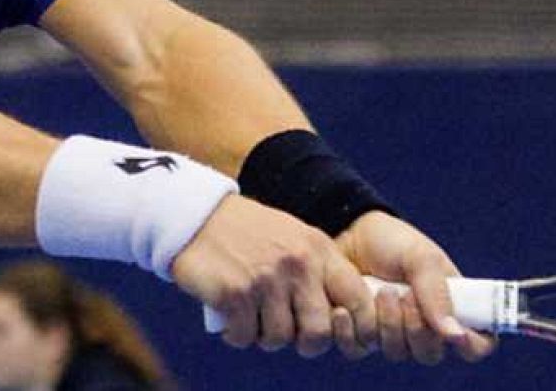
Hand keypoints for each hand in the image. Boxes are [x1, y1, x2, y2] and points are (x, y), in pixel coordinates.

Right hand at [171, 195, 378, 357]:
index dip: (356, 326)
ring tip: (252, 317)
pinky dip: (237, 334)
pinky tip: (231, 317)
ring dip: (263, 335)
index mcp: (318, 250)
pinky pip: (245, 336)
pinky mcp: (235, 292)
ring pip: (280, 339)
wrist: (197, 214)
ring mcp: (266, 279)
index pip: (357, 298)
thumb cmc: (248, 233)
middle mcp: (297, 264)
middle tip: (285, 330)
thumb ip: (318, 271)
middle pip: (319, 333)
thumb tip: (339, 320)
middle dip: (302, 341)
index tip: (337, 330)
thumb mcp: (294, 237)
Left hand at [335, 210, 496, 364]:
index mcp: (450, 307)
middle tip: (405, 295)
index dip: (472, 344)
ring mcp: (391, 333)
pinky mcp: (360, 334)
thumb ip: (437, 292)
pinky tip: (347, 308)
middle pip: (431, 354)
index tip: (458, 334)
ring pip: (397, 353)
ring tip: (381, 291)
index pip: (475, 342)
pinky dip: (354, 330)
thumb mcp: (421, 257)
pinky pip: (360, 348)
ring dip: (388, 324)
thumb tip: (454, 334)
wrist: (347, 234)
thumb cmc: (391, 242)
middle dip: (417, 329)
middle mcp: (423, 326)